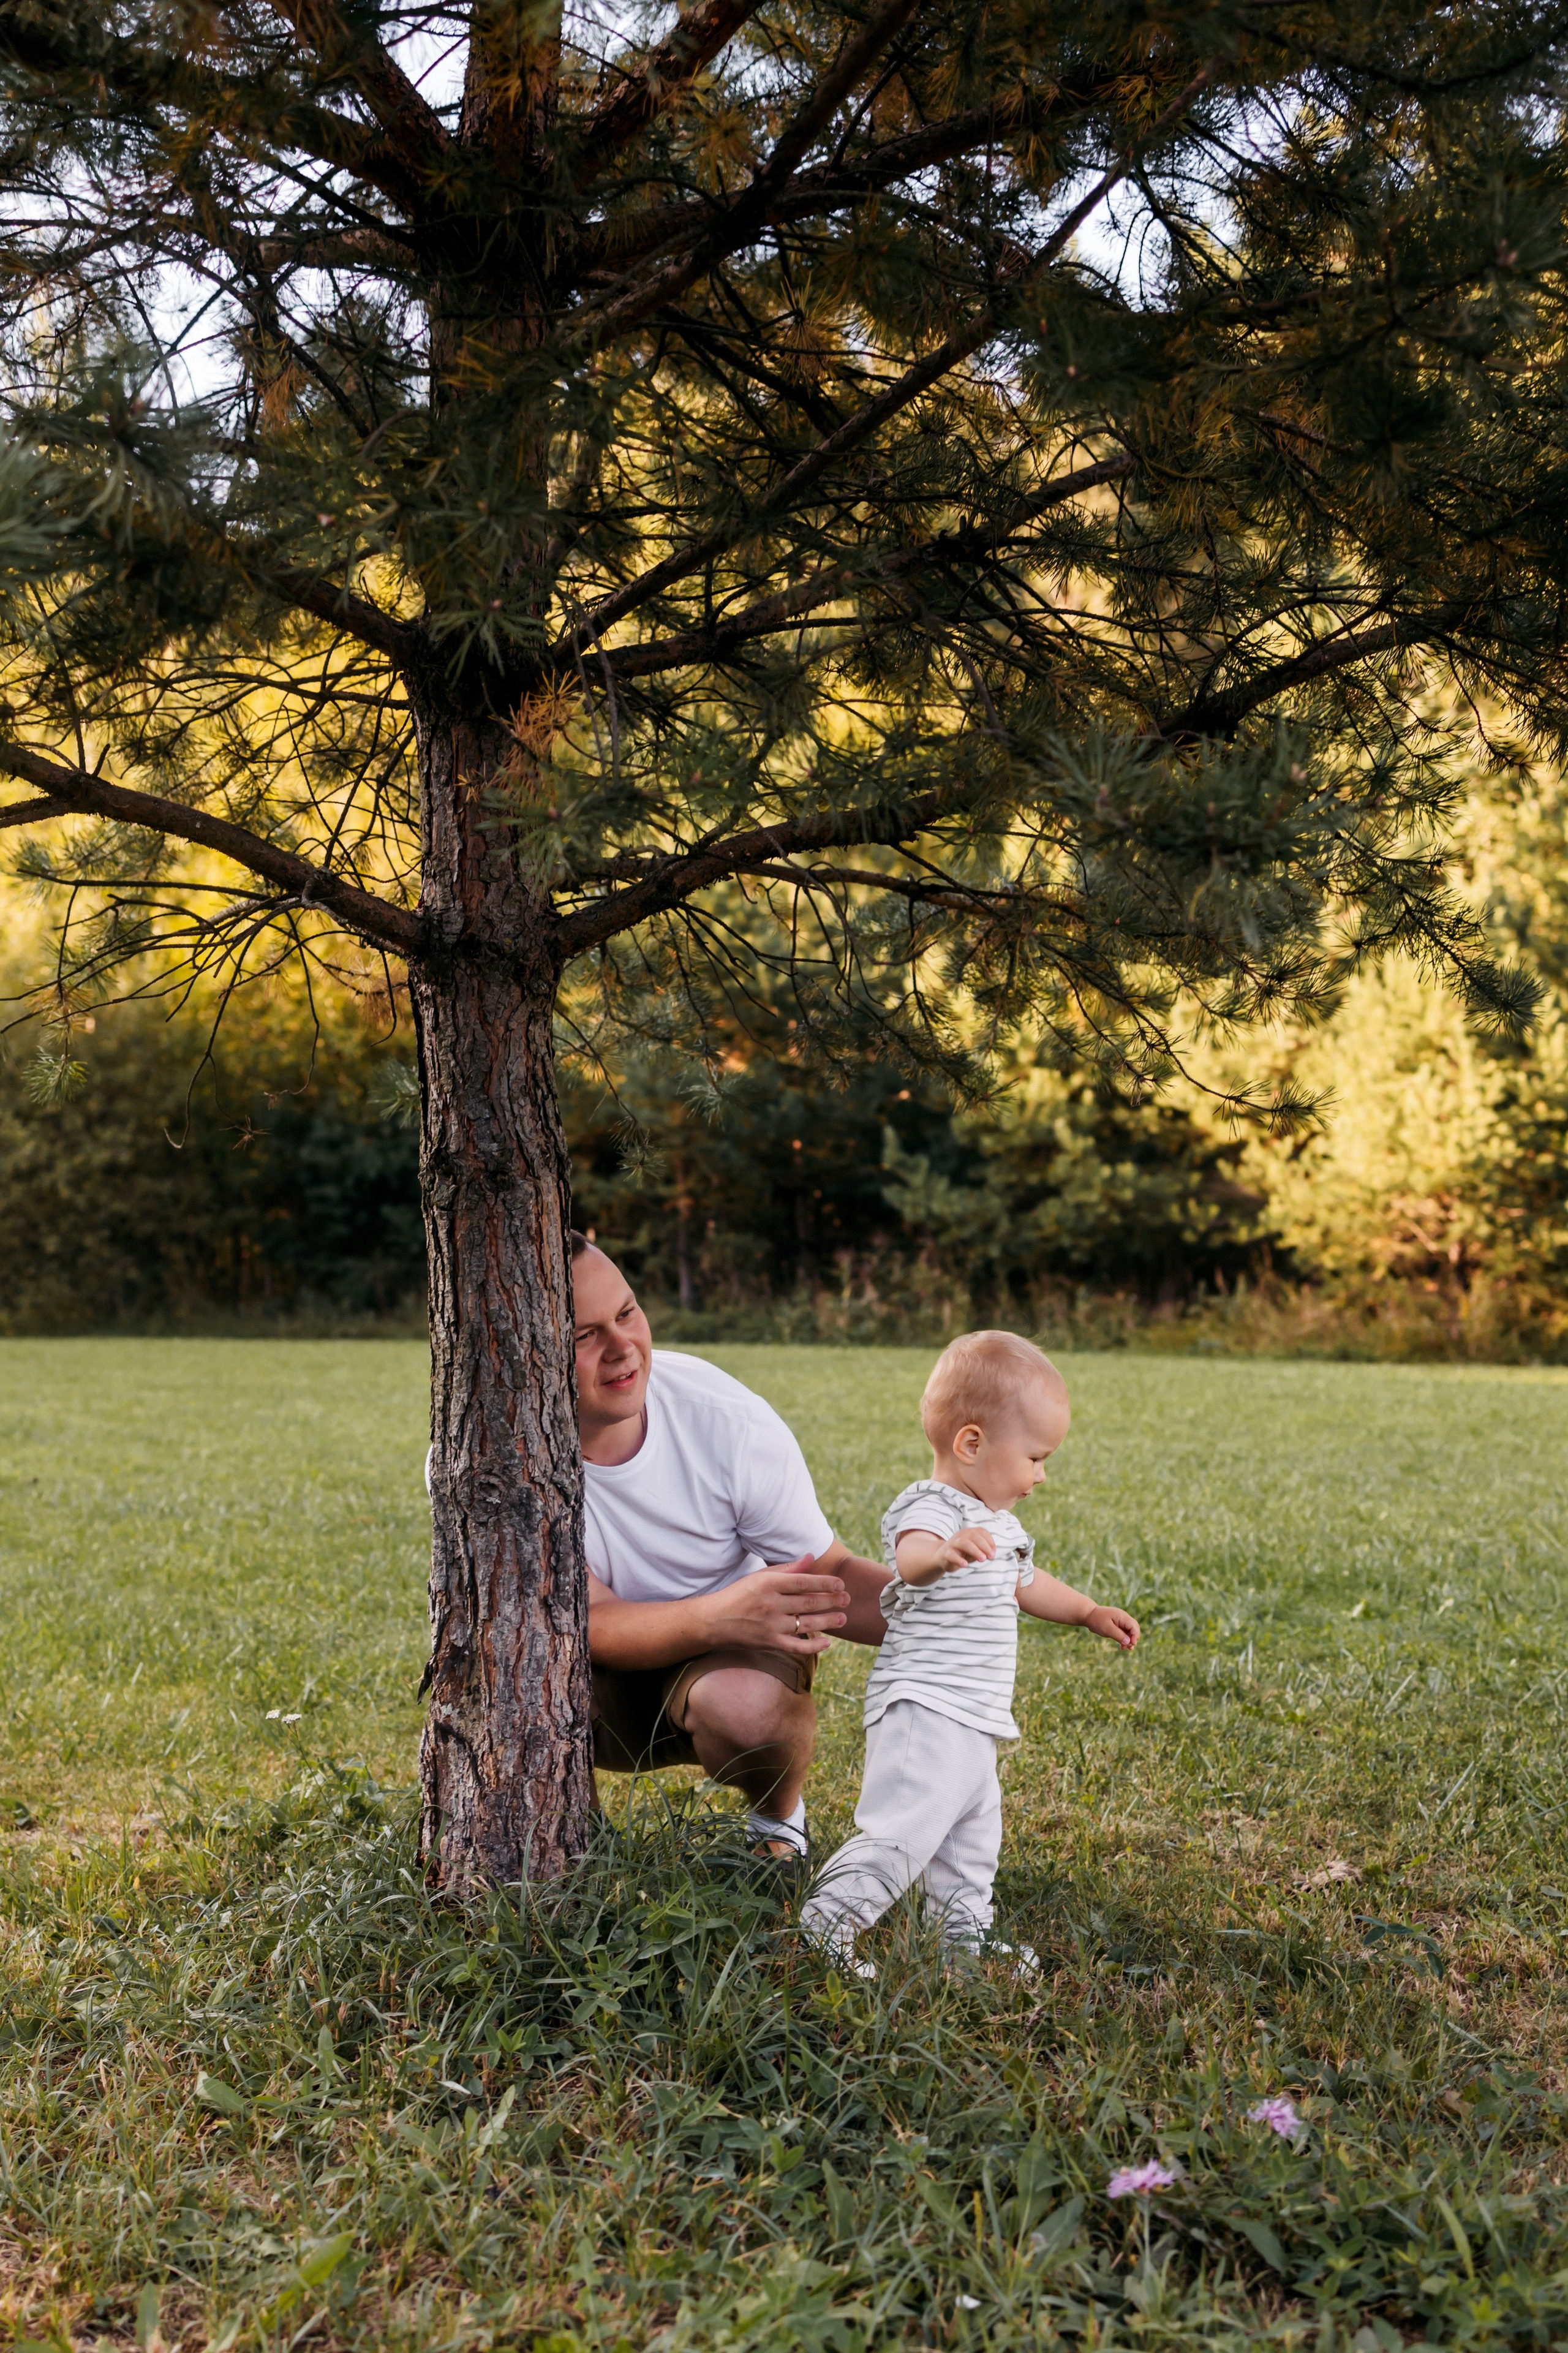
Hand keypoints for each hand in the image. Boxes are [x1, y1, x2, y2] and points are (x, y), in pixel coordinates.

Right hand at [708, 1559, 849, 1654]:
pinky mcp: (769, 1643)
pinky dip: (813, 1645)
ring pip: (806, 1623)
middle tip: (847, 1599)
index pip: (804, 1582)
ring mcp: (771, 1625)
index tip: (840, 1584)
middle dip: (831, 1601)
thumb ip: (787, 1569)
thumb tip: (811, 1558)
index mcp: (769, 1584)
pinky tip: (827, 1642)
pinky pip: (797, 1646)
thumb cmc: (739, 1595)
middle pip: (809, 1602)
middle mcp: (771, 1604)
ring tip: (843, 1618)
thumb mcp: (760, 1576)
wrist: (714, 1621)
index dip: (824, 1583)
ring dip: (828, 1621)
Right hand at [932, 1526, 995, 1574]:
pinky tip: (965, 1565)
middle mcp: (960, 1535)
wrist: (942, 1558)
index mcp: (969, 1532)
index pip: (981, 1531)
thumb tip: (992, 1553)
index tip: (993, 1552)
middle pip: (973, 1536)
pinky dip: (959, 1559)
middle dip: (984, 1546)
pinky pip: (951, 1555)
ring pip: (963, 1543)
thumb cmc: (962, 1553)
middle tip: (991, 1557)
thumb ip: (982, 1550)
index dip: (990, 1541)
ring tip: (982, 1559)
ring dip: (975, 1550)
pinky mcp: (945, 1553)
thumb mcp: (974, 1551)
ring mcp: (952, 1543)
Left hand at [1085, 1603, 1139, 1649]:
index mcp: (1122, 1617)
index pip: (1134, 1626)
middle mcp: (1124, 1618)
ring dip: (1129, 1640)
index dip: (1135, 1636)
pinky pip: (1125, 1632)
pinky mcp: (1118, 1625)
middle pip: (1134, 1629)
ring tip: (1124, 1648)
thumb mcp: (1107, 1629)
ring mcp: (1121, 1621)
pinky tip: (1123, 1646)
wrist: (1089, 1615)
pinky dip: (1125, 1639)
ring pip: (1130, 1631)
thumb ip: (1118, 1635)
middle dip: (1133, 1638)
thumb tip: (1129, 1642)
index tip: (1131, 1644)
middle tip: (1127, 1647)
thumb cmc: (1097, 1621)